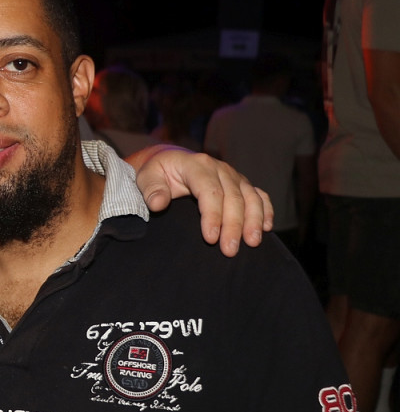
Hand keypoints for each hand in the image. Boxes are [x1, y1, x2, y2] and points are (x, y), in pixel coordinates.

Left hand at [129, 145, 273, 256]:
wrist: (169, 161)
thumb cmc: (157, 172)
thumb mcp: (146, 177)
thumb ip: (151, 189)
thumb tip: (158, 203)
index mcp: (197, 165)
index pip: (210, 191)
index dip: (213, 215)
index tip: (210, 239)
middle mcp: (219, 169)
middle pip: (233, 197)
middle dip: (233, 225)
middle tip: (230, 250)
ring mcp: (233, 176)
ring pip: (250, 197)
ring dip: (254, 220)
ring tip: (252, 243)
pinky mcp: (241, 184)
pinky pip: (259, 195)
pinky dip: (266, 210)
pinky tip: (266, 228)